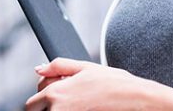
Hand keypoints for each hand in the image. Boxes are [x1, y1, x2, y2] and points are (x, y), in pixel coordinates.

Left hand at [25, 58, 172, 110]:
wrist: (139, 102)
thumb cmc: (117, 85)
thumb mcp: (87, 68)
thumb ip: (59, 66)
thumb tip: (39, 68)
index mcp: (56, 93)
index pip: (33, 102)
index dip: (44, 99)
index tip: (59, 98)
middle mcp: (57, 110)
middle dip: (48, 109)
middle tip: (71, 105)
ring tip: (84, 106)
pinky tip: (88, 110)